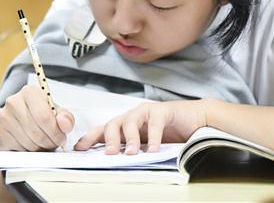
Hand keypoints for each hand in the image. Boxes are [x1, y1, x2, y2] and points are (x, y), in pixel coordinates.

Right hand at [0, 85, 74, 150]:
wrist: (24, 116)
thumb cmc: (43, 113)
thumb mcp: (58, 112)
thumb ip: (66, 118)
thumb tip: (65, 125)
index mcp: (29, 92)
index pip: (43, 117)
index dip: (55, 132)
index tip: (61, 138)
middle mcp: (13, 102)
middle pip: (36, 132)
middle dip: (49, 142)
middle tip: (54, 143)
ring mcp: (4, 118)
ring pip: (28, 143)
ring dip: (40, 148)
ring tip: (43, 143)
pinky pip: (18, 150)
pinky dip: (28, 151)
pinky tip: (31, 144)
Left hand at [74, 99, 212, 154]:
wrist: (194, 120)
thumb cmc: (168, 133)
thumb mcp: (145, 144)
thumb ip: (131, 149)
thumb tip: (113, 162)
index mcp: (125, 126)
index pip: (102, 130)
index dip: (90, 138)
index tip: (79, 149)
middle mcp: (132, 117)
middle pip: (113, 124)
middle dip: (108, 139)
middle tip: (109, 154)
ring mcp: (146, 112)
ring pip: (130, 121)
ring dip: (130, 139)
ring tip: (131, 153)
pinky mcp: (162, 111)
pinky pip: (154, 123)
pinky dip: (153, 136)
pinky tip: (153, 149)